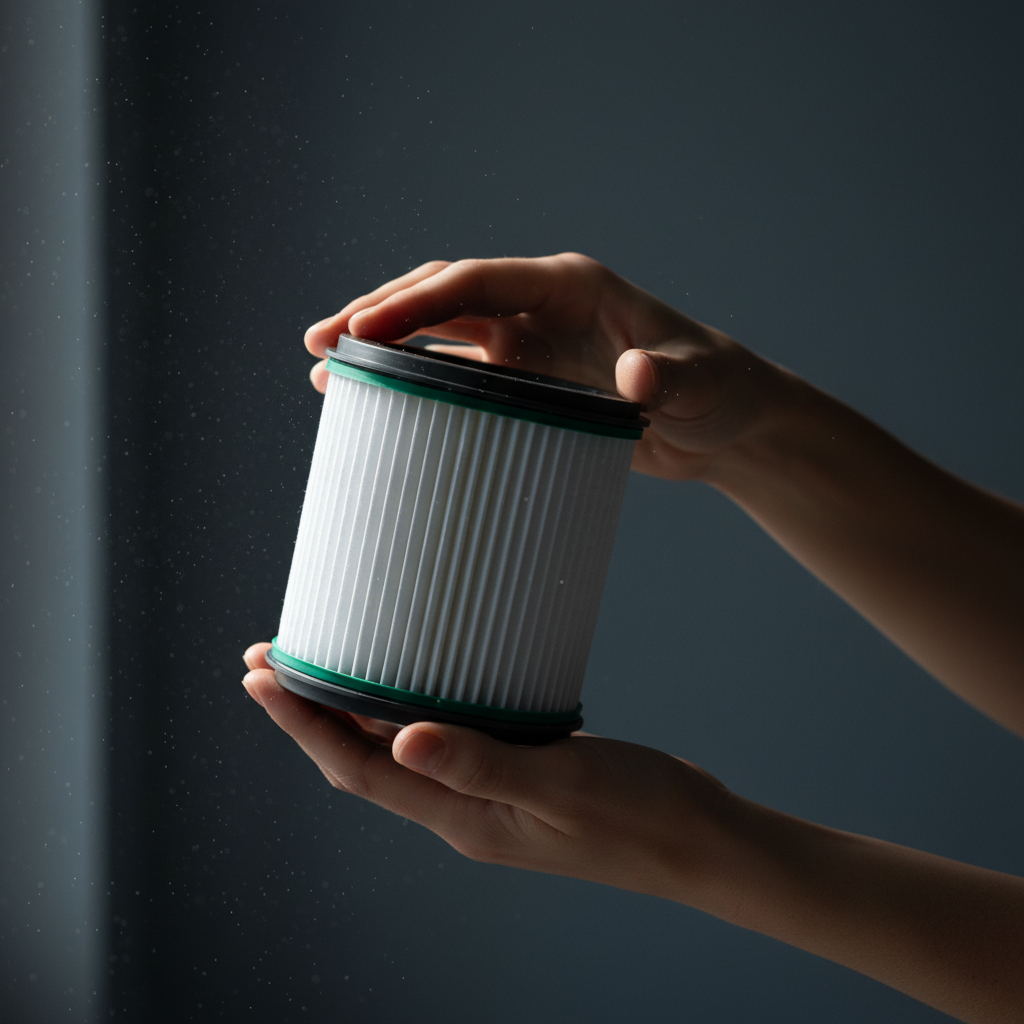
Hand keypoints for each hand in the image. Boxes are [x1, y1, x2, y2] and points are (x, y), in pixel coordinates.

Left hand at [241, 643, 735, 897]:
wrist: (696, 837)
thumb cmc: (639, 814)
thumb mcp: (562, 782)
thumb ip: (482, 762)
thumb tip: (402, 739)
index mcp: (462, 818)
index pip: (358, 769)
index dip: (303, 725)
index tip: (262, 678)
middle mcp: (463, 807)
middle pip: (364, 759)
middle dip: (312, 712)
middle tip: (273, 660)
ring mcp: (488, 791)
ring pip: (401, 747)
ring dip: (355, 709)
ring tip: (326, 664)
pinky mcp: (516, 771)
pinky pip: (448, 736)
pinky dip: (416, 706)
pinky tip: (418, 677)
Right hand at [303, 254, 789, 480]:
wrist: (722, 423)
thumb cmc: (717, 390)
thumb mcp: (699, 383)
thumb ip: (667, 378)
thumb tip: (634, 376)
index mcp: (568, 286)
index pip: (476, 282)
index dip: (415, 301)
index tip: (361, 327)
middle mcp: (538, 307)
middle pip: (442, 298)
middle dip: (379, 315)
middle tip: (319, 343)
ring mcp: (528, 345)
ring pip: (440, 336)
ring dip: (387, 351)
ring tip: (328, 374)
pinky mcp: (528, 384)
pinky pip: (461, 380)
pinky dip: (420, 388)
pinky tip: (381, 405)